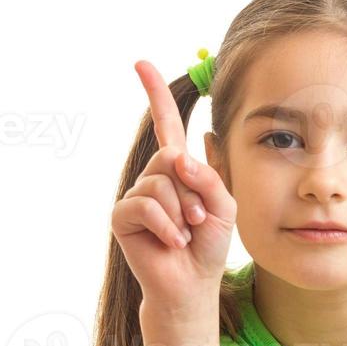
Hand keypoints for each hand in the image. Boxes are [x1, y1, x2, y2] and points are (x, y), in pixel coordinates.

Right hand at [111, 59, 239, 305]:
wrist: (192, 282)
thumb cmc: (208, 243)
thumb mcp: (224, 206)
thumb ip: (208, 177)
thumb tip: (177, 158)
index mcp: (178, 168)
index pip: (167, 124)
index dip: (155, 94)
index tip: (142, 63)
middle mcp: (154, 176)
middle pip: (171, 159)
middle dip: (192, 192)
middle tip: (197, 219)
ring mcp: (136, 195)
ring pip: (160, 185)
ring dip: (182, 213)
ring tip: (184, 233)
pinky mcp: (122, 216)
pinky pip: (145, 206)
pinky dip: (166, 225)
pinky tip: (171, 242)